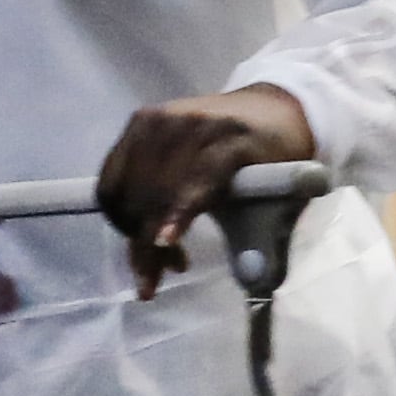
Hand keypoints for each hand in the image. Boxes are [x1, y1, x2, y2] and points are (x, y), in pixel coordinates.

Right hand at [94, 85, 318, 299]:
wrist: (264, 112)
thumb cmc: (275, 164)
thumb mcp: (283, 199)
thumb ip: (266, 242)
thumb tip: (254, 282)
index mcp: (236, 137)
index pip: (200, 177)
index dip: (179, 211)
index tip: (165, 244)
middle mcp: (193, 121)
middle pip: (154, 190)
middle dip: (148, 244)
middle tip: (157, 279)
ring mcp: (161, 118)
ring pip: (126, 190)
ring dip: (132, 233)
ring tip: (157, 256)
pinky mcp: (139, 122)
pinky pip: (112, 180)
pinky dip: (119, 212)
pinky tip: (141, 227)